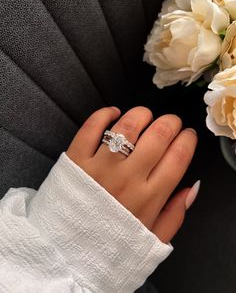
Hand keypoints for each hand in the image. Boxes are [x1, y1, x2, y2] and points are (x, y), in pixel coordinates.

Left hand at [66, 106, 198, 243]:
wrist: (66, 254)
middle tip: (171, 123)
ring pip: (128, 126)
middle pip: (158, 135)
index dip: (187, 140)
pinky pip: (91, 127)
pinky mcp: (76, 160)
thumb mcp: (151, 240)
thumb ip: (175, 214)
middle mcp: (127, 178)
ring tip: (144, 117)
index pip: (178, 157)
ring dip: (142, 114)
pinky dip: (104, 114)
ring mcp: (100, 167)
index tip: (188, 135)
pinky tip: (113, 113)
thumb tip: (193, 186)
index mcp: (149, 198)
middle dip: (171, 122)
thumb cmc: (110, 245)